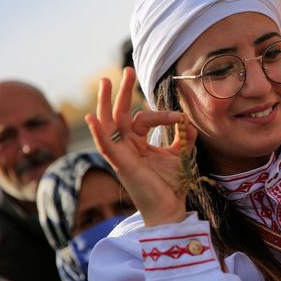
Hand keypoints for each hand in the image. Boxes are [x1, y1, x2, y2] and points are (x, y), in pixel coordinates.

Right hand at [85, 67, 196, 226]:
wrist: (170, 209)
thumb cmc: (171, 186)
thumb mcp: (180, 155)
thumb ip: (183, 137)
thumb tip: (188, 121)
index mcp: (137, 144)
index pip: (142, 119)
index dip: (160, 114)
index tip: (179, 118)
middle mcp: (126, 147)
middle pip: (119, 114)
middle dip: (122, 91)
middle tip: (127, 70)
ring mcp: (121, 156)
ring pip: (108, 125)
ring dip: (106, 103)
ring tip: (106, 82)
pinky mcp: (121, 166)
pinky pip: (106, 146)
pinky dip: (99, 132)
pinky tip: (93, 117)